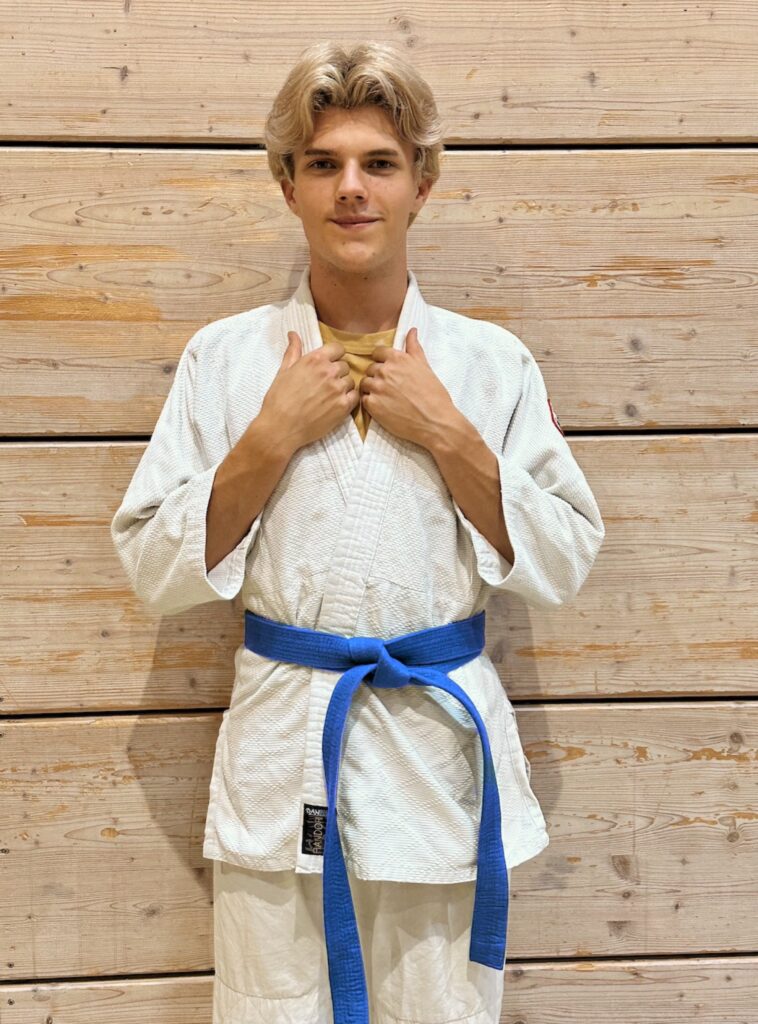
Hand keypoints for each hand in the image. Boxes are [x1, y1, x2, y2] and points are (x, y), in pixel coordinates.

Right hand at [258, 331, 358, 452]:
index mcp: (315, 359)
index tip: (328, 364)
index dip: (334, 356)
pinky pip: (355, 397)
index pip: (338, 348)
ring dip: (343, 387)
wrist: (281, 427)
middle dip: (337, 373)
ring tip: (329, 396)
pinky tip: (336, 405)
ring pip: (350, 381)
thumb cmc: (278, 399)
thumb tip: (293, 334)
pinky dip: (349, 400)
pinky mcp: (343, 406)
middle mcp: (329, 371)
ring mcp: (338, 389)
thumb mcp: (284, 370)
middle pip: (345, 366)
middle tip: (325, 384)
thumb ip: (293, 351)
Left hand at [360, 328, 454, 446]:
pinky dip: (370, 403)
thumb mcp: (425, 366)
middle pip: (370, 369)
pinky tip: (383, 408)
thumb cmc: (434, 394)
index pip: (377, 352)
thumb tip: (412, 330)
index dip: (382, 361)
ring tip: (385, 398)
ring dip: (372, 389)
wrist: (435, 421)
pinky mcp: (373, 405)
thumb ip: (414, 347)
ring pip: (365, 383)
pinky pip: (364, 400)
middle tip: (390, 388)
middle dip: (378, 376)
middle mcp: (385, 371)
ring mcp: (377, 388)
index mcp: (397, 359)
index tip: (388, 370)